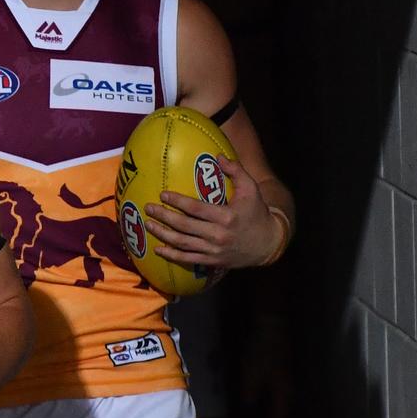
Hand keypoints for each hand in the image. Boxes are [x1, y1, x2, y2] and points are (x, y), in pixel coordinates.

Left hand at [144, 156, 279, 268]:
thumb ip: (236, 171)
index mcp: (226, 216)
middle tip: (148, 208)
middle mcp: (218, 234)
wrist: (268, 243)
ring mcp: (214, 250)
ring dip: (162, 234)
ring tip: (148, 224)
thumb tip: (217, 156)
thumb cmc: (257, 212)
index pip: (196, 208)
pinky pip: (188, 259)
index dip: (177, 202)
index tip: (162, 195)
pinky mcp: (212, 261)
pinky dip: (172, 255)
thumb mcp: (251, 189)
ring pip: (182, 243)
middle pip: (184, 226)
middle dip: (163, 216)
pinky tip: (158, 249)